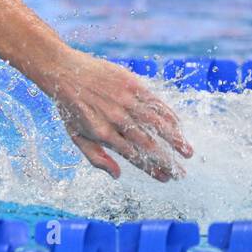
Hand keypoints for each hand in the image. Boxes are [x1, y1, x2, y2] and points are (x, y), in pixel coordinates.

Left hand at [49, 53, 192, 181]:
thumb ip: (96, 157)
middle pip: (148, 144)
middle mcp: (116, 119)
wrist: (64, 72)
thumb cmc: (70, 108)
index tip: (165, 178)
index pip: (133, 157)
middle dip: (167, 161)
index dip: (151, 169)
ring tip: (188, 153)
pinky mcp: (133, 86)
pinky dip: (169, 116)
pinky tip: (178, 126)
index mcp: (103, 134)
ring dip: (175, 140)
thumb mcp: (76, 136)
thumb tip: (117, 176)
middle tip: (181, 173)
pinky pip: (156, 103)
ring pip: (157, 124)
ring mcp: (126, 102)